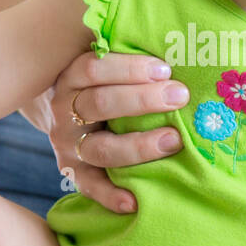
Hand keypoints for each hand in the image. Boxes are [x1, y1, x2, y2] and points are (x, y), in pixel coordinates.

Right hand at [45, 51, 189, 213]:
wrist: (67, 114)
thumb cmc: (103, 82)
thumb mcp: (104, 63)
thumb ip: (126, 50)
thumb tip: (175, 43)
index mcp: (71, 78)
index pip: (93, 69)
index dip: (128, 68)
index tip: (164, 69)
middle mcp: (65, 111)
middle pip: (100, 104)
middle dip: (143, 100)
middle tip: (180, 96)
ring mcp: (69, 144)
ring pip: (101, 148)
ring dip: (139, 146)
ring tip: (174, 140)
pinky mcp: (74, 172)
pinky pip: (90, 187)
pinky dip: (111, 197)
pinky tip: (134, 202)